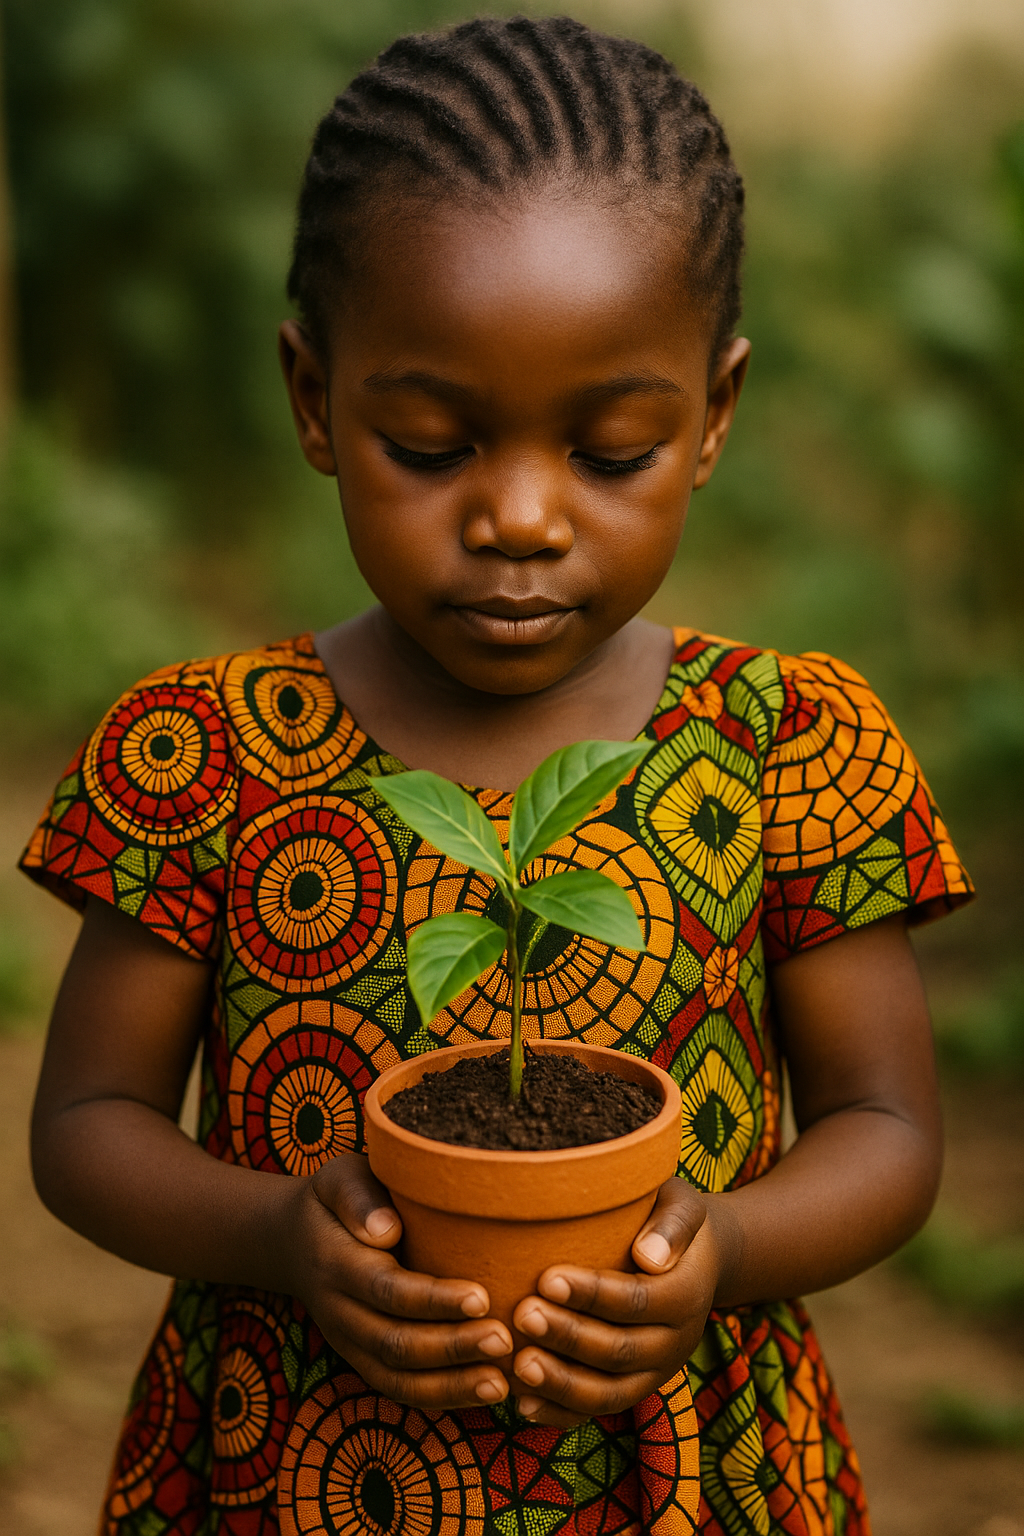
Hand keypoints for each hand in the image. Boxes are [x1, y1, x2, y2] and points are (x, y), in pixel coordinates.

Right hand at [286, 1153, 513, 1409]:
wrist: (293, 1240)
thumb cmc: (335, 1200)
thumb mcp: (340, 1179)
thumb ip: (358, 1198)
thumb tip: (386, 1229)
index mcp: (336, 1264)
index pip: (387, 1289)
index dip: (434, 1299)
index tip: (482, 1297)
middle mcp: (338, 1312)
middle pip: (395, 1342)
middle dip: (452, 1348)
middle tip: (503, 1340)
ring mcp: (348, 1342)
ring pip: (397, 1378)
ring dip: (450, 1385)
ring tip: (499, 1382)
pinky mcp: (361, 1359)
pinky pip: (397, 1389)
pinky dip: (439, 1398)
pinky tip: (482, 1394)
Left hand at [510, 1177, 717, 1427]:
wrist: (695, 1257)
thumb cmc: (669, 1218)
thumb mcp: (681, 1205)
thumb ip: (672, 1224)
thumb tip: (648, 1255)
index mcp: (686, 1295)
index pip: (636, 1300)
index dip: (592, 1294)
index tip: (547, 1278)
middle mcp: (675, 1343)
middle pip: (619, 1350)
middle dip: (568, 1336)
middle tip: (522, 1315)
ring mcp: (654, 1372)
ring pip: (608, 1393)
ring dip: (562, 1383)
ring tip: (519, 1364)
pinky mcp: (634, 1389)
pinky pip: (598, 1410)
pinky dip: (561, 1413)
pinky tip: (523, 1403)